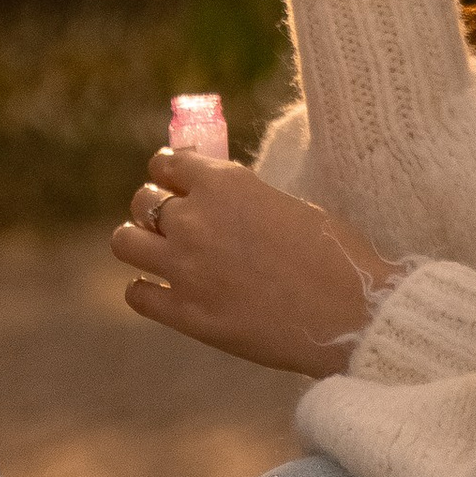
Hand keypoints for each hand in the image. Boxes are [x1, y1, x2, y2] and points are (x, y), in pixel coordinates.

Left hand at [112, 151, 397, 376]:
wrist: (350, 315)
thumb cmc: (334, 254)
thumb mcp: (286, 203)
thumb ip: (240, 199)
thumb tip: (216, 200)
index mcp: (224, 182)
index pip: (166, 162)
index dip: (171, 173)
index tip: (177, 183)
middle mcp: (195, 219)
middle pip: (143, 200)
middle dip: (156, 209)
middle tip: (174, 223)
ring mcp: (185, 267)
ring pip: (125, 241)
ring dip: (140, 243)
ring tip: (159, 254)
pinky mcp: (186, 314)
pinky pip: (138, 293)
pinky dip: (148, 290)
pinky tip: (166, 292)